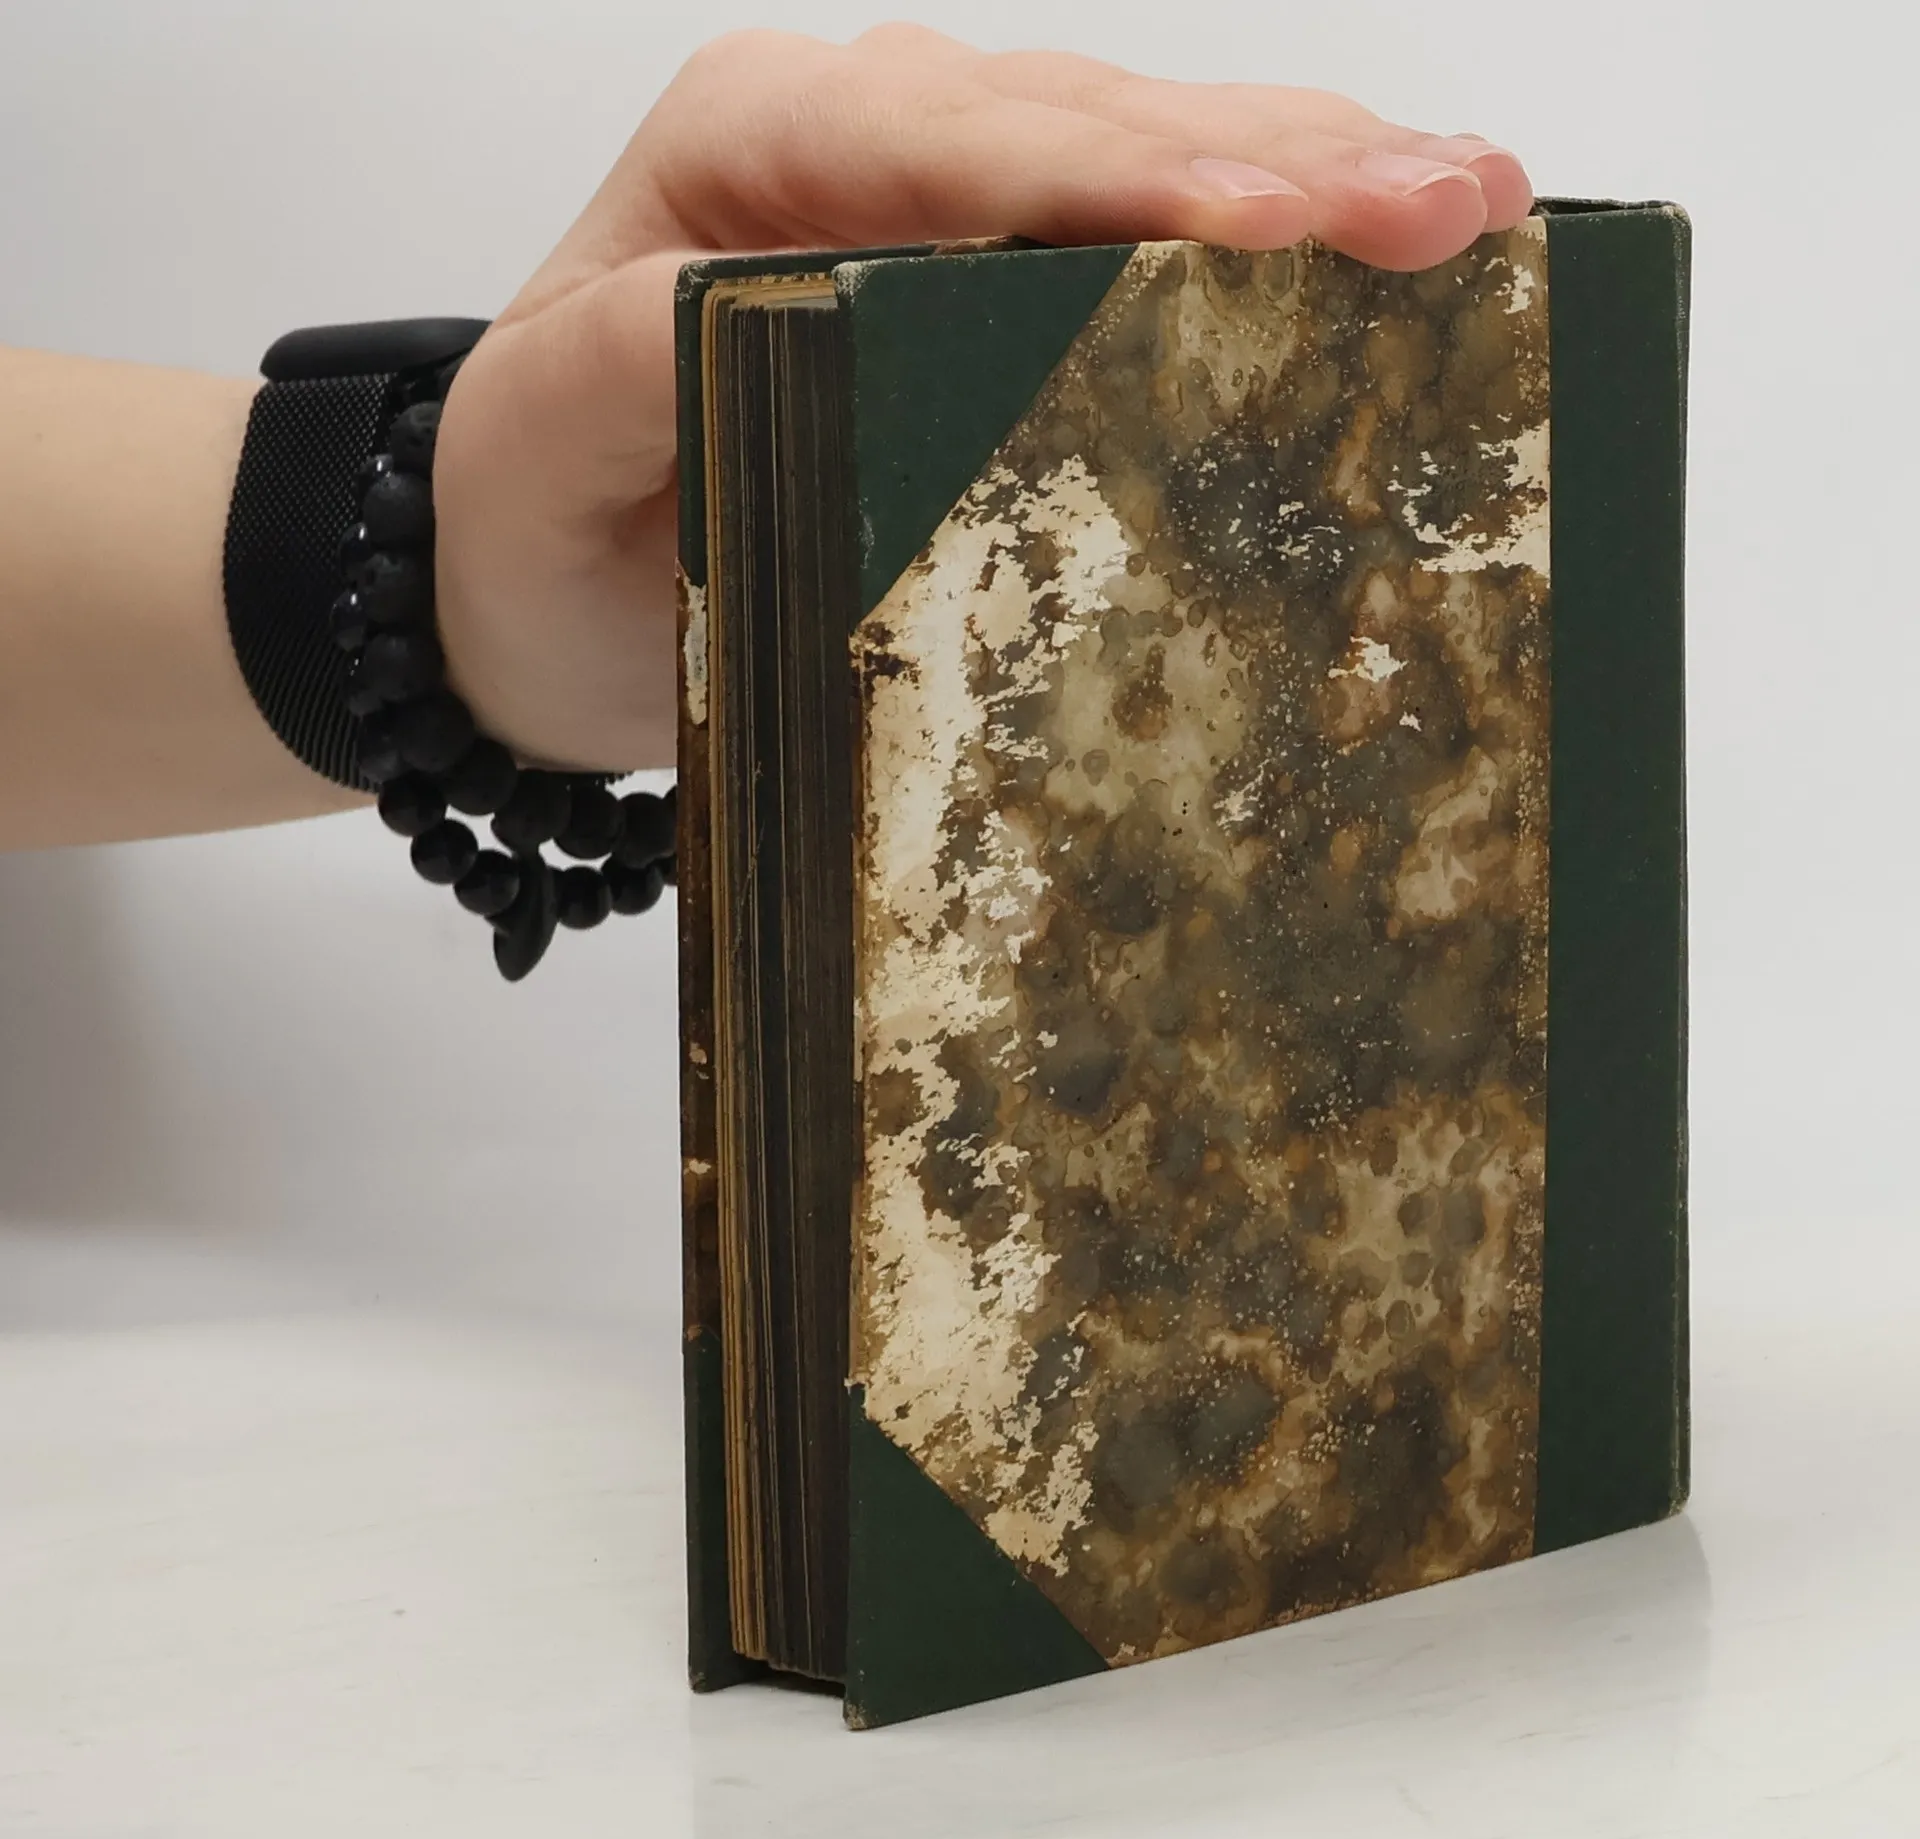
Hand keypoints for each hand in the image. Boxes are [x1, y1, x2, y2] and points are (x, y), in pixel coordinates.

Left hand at [434, 26, 1533, 772]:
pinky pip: (1139, 239)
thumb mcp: (543, 447)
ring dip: (1316, 180)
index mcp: (757, 148)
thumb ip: (626, 362)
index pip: (970, 142)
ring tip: (1477, 205)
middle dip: (1282, 164)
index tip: (1274, 230)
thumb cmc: (537, 515)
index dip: (1131, 181)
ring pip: (1150, 158)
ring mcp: (941, 206)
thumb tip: (765, 305)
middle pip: (1096, 125)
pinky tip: (1377, 253)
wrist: (528, 578)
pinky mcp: (988, 283)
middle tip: (1458, 205)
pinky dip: (1266, 245)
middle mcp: (867, 145)